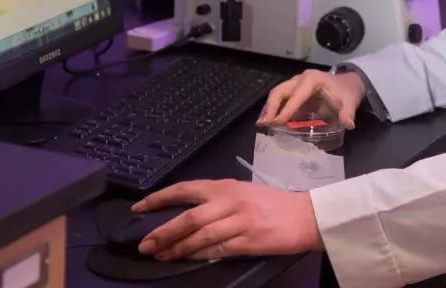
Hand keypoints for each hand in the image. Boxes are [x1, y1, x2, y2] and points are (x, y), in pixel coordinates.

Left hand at [132, 179, 323, 260]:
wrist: (306, 216)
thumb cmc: (273, 204)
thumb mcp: (243, 192)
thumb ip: (217, 200)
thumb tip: (187, 215)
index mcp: (226, 186)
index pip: (186, 189)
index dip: (160, 198)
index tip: (140, 207)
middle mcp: (229, 201)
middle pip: (188, 217)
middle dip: (163, 232)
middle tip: (144, 245)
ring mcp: (239, 222)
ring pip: (199, 236)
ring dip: (177, 248)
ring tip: (160, 256)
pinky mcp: (248, 241)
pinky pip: (217, 250)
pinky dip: (199, 256)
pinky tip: (186, 260)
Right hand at [257, 69, 365, 128]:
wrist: (347, 84)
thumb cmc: (346, 92)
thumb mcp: (350, 102)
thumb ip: (348, 113)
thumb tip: (348, 124)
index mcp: (313, 80)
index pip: (297, 94)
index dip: (287, 108)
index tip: (278, 122)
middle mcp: (301, 79)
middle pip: (280, 91)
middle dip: (271, 107)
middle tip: (264, 123)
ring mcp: (295, 85)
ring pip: (277, 94)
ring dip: (268, 108)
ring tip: (261, 124)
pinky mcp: (294, 92)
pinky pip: (280, 99)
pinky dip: (273, 109)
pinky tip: (268, 121)